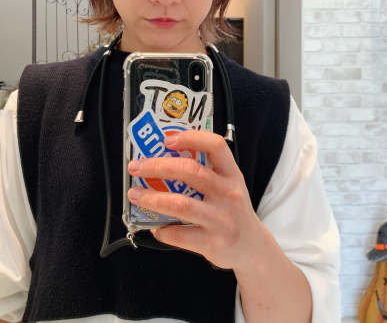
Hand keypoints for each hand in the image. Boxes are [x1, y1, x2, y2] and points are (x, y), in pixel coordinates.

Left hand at [127, 131, 266, 269]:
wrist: (253, 247)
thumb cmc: (233, 210)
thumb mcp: (229, 185)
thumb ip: (206, 172)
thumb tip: (163, 160)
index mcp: (231, 174)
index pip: (216, 146)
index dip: (191, 138)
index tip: (167, 140)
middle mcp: (228, 194)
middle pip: (191, 171)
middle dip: (158, 166)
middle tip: (136, 166)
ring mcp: (221, 219)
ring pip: (180, 204)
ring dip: (152, 198)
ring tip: (134, 194)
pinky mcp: (212, 243)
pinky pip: (179, 235)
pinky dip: (161, 229)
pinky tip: (154, 226)